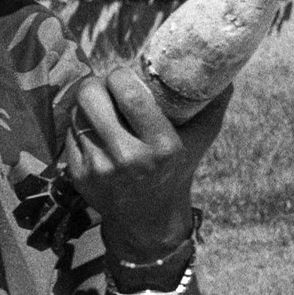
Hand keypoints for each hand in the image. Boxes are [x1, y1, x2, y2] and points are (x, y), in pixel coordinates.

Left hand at [65, 72, 231, 260]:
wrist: (147, 220)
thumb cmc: (176, 171)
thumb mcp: (200, 141)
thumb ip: (212, 107)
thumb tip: (225, 76)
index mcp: (162, 146)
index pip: (129, 92)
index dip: (120, 75)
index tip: (123, 75)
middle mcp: (128, 158)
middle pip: (91, 97)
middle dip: (95, 84)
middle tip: (105, 87)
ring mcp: (100, 168)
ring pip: (76, 113)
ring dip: (86, 106)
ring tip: (100, 108)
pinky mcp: (78, 175)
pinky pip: (68, 133)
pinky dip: (79, 126)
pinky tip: (94, 132)